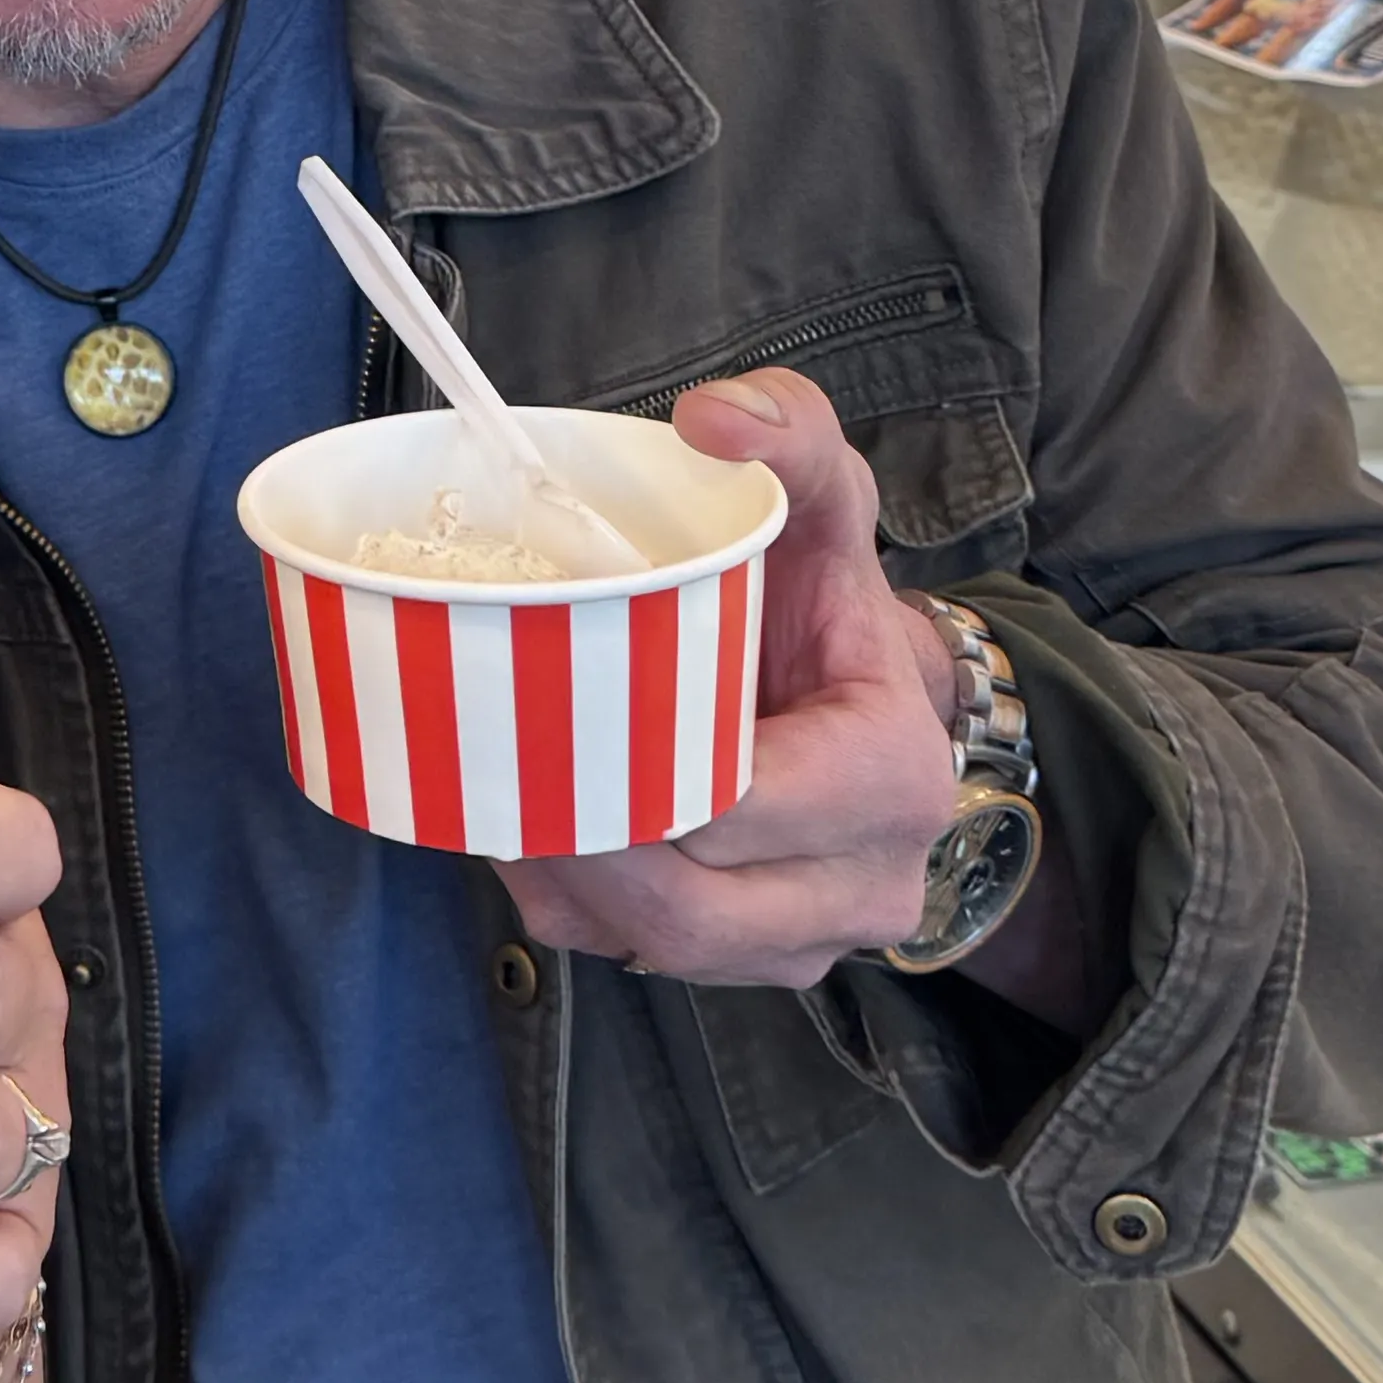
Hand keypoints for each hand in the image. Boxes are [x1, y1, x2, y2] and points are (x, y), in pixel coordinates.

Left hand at [502, 371, 957, 990]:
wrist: (862, 693)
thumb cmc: (827, 600)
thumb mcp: (824, 500)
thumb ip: (789, 433)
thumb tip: (710, 419)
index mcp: (891, 777)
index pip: (734, 807)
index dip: (622, 774)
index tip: (542, 716)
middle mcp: (869, 883)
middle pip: (686, 904)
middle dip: (578, 846)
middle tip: (491, 764)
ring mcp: (808, 939)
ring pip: (655, 946)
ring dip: (566, 881)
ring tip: (503, 793)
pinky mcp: (749, 964)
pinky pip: (632, 960)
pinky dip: (572, 905)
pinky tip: (537, 831)